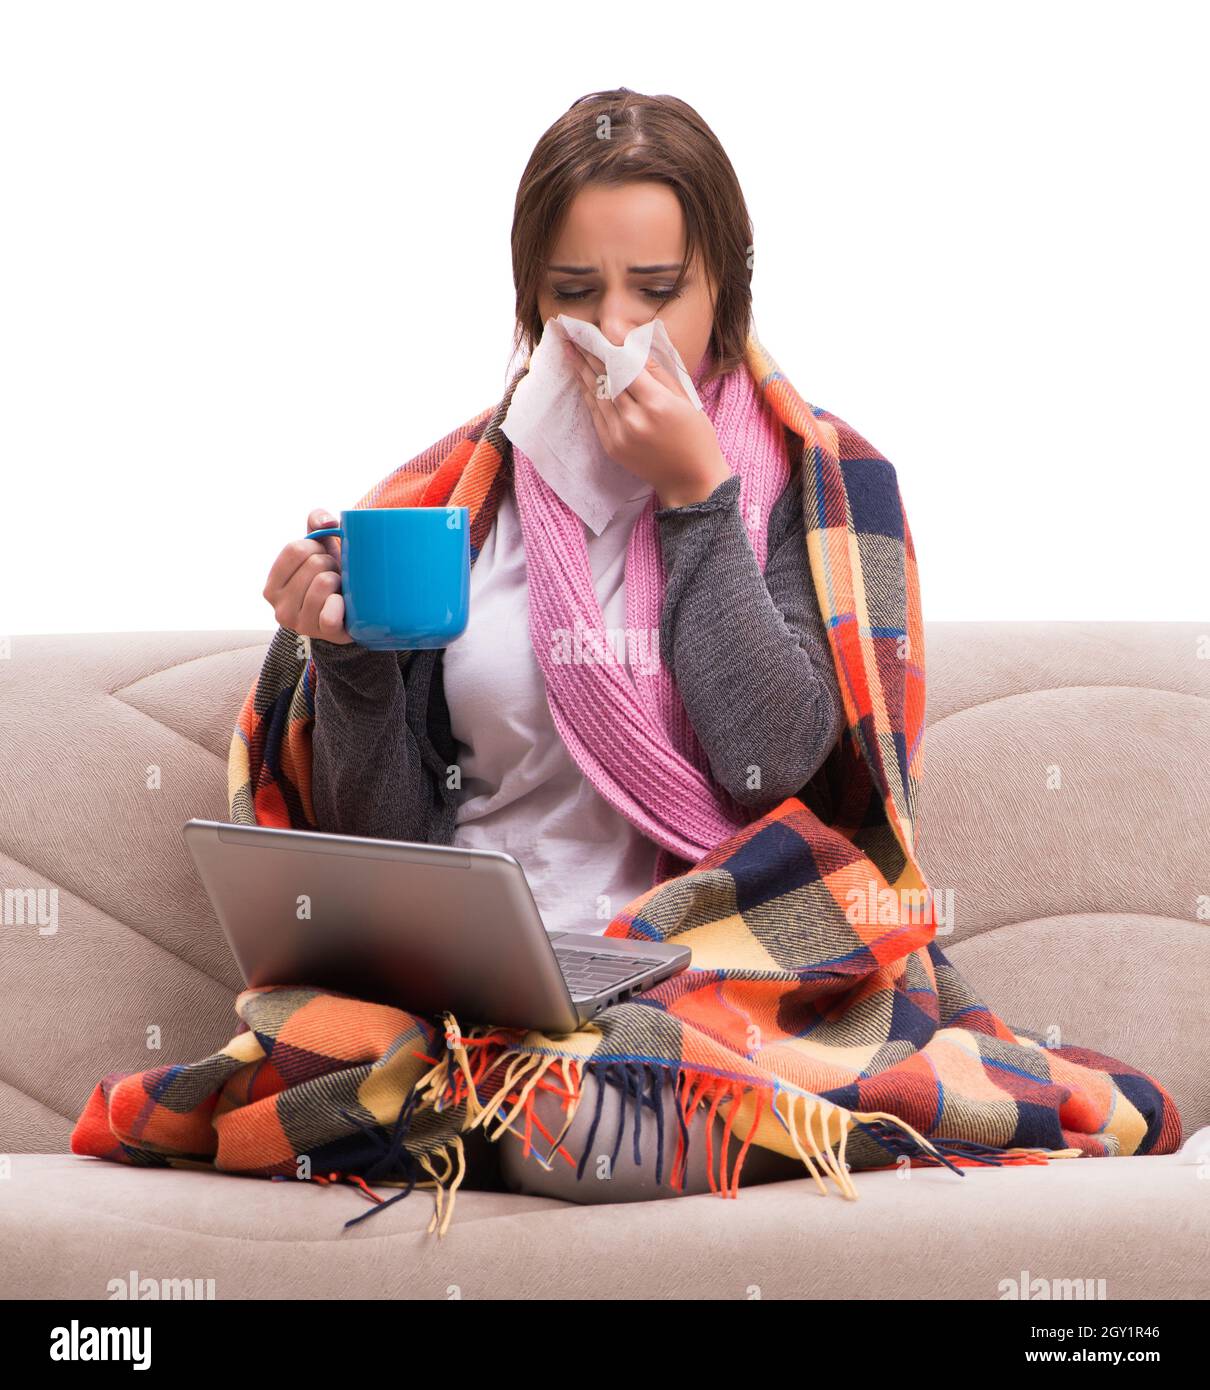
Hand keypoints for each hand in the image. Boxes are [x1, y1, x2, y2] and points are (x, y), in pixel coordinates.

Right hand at [262, 507, 353, 643]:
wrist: (351, 616)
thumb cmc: (332, 577)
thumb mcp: (320, 549)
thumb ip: (317, 524)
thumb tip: (328, 522)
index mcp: (273, 585)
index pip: (294, 549)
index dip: (316, 546)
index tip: (323, 557)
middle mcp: (280, 607)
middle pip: (313, 563)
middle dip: (331, 563)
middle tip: (335, 577)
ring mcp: (300, 623)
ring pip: (324, 582)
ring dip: (340, 580)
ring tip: (340, 589)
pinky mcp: (322, 633)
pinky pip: (330, 612)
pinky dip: (340, 604)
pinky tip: (343, 606)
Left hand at [563, 337, 731, 508]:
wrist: (689, 480)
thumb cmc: (695, 436)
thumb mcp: (684, 398)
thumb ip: (656, 372)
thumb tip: (632, 346)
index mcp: (657, 404)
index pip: (624, 367)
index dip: (607, 347)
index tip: (595, 330)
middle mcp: (634, 420)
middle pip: (605, 379)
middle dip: (588, 354)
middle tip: (573, 335)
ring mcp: (619, 435)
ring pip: (596, 395)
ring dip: (582, 372)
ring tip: (570, 351)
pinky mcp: (611, 447)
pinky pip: (596, 414)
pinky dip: (589, 395)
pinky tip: (582, 379)